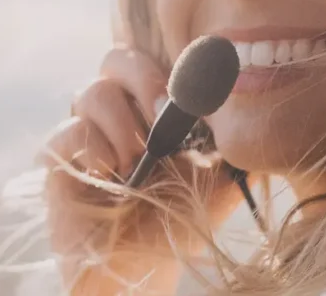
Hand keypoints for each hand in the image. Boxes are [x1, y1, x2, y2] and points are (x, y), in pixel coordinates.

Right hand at [42, 45, 245, 293]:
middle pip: (116, 58)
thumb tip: (266, 117)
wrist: (143, 267)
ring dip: (122, 122)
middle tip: (164, 114)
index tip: (199, 85)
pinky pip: (69, 130)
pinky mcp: (59, 160)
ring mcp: (86, 132)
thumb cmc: (179, 219)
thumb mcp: (222, 181)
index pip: (155, 58)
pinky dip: (95, 147)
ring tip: (138, 159)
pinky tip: (113, 173)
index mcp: (154, 106)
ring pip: (92, 90)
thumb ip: (241, 147)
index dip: (174, 63)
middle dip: (144, 78)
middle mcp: (118, 112)